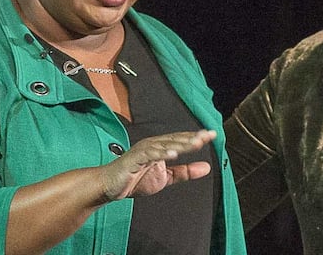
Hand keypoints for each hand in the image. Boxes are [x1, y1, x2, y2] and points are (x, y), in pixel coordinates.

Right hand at [99, 129, 216, 200]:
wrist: (110, 187)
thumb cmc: (135, 179)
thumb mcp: (166, 178)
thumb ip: (185, 172)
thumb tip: (206, 167)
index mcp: (160, 147)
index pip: (181, 140)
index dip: (196, 137)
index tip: (212, 135)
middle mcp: (153, 144)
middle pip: (175, 139)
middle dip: (192, 137)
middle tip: (207, 136)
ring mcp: (143, 150)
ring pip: (165, 144)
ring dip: (181, 144)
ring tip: (195, 143)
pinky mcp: (134, 158)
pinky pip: (150, 154)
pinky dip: (161, 153)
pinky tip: (173, 154)